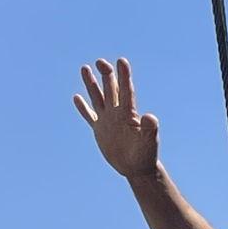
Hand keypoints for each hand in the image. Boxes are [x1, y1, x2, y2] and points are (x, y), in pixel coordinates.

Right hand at [73, 57, 160, 180]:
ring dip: (91, 84)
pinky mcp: (100, 130)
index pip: (126, 90)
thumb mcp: (148, 141)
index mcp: (129, 113)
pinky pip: (90, 116)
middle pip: (111, 89)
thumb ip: (149, 128)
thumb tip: (150, 117)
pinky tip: (76, 97)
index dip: (124, 76)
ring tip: (85, 67)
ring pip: (98, 97)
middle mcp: (117, 112)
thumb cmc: (146, 154)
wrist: (137, 168)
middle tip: (101, 61)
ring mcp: (108, 120)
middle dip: (106, 74)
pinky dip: (83, 108)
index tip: (122, 60)